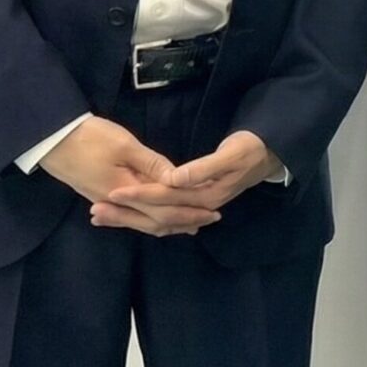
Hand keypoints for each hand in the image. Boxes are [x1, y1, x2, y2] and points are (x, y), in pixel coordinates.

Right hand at [40, 117, 220, 237]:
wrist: (49, 140)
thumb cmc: (88, 137)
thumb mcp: (124, 145)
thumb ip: (152, 164)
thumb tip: (177, 179)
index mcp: (125, 191)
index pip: (163, 208)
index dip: (189, 209)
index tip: (212, 208)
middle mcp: (116, 203)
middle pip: (155, 220)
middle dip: (184, 220)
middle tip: (210, 218)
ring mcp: (106, 201)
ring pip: (142, 220)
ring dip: (168, 222)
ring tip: (191, 223)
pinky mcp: (100, 195)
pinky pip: (131, 214)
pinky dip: (149, 218)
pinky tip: (156, 215)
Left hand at [97, 130, 282, 233]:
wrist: (271, 154)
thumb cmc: (252, 148)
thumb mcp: (232, 153)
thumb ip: (204, 167)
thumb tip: (174, 179)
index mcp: (207, 193)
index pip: (166, 197)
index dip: (139, 195)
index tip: (113, 192)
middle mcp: (200, 205)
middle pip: (157, 215)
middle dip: (126, 214)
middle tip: (95, 211)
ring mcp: (197, 206)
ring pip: (158, 219)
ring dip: (130, 218)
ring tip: (101, 216)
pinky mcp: (194, 202)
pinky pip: (164, 215)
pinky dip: (143, 216)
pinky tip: (128, 215)